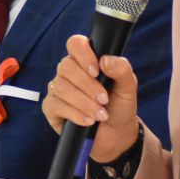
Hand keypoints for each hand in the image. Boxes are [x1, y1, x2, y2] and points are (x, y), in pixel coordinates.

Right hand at [42, 34, 139, 162]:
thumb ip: (122, 70)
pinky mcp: (51, 108)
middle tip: (104, 100)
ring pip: (61, 87)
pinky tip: (88, 121)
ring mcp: (58, 89)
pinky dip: (74, 114)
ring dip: (84, 102)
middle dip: (88, 85)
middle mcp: (69, 72)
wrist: (115, 134)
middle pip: (66, 66)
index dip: (83, 54)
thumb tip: (105, 60)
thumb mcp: (127, 87)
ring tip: (100, 115)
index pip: (75, 44)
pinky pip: (55, 105)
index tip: (97, 71)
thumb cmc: (119, 106)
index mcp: (85, 60)